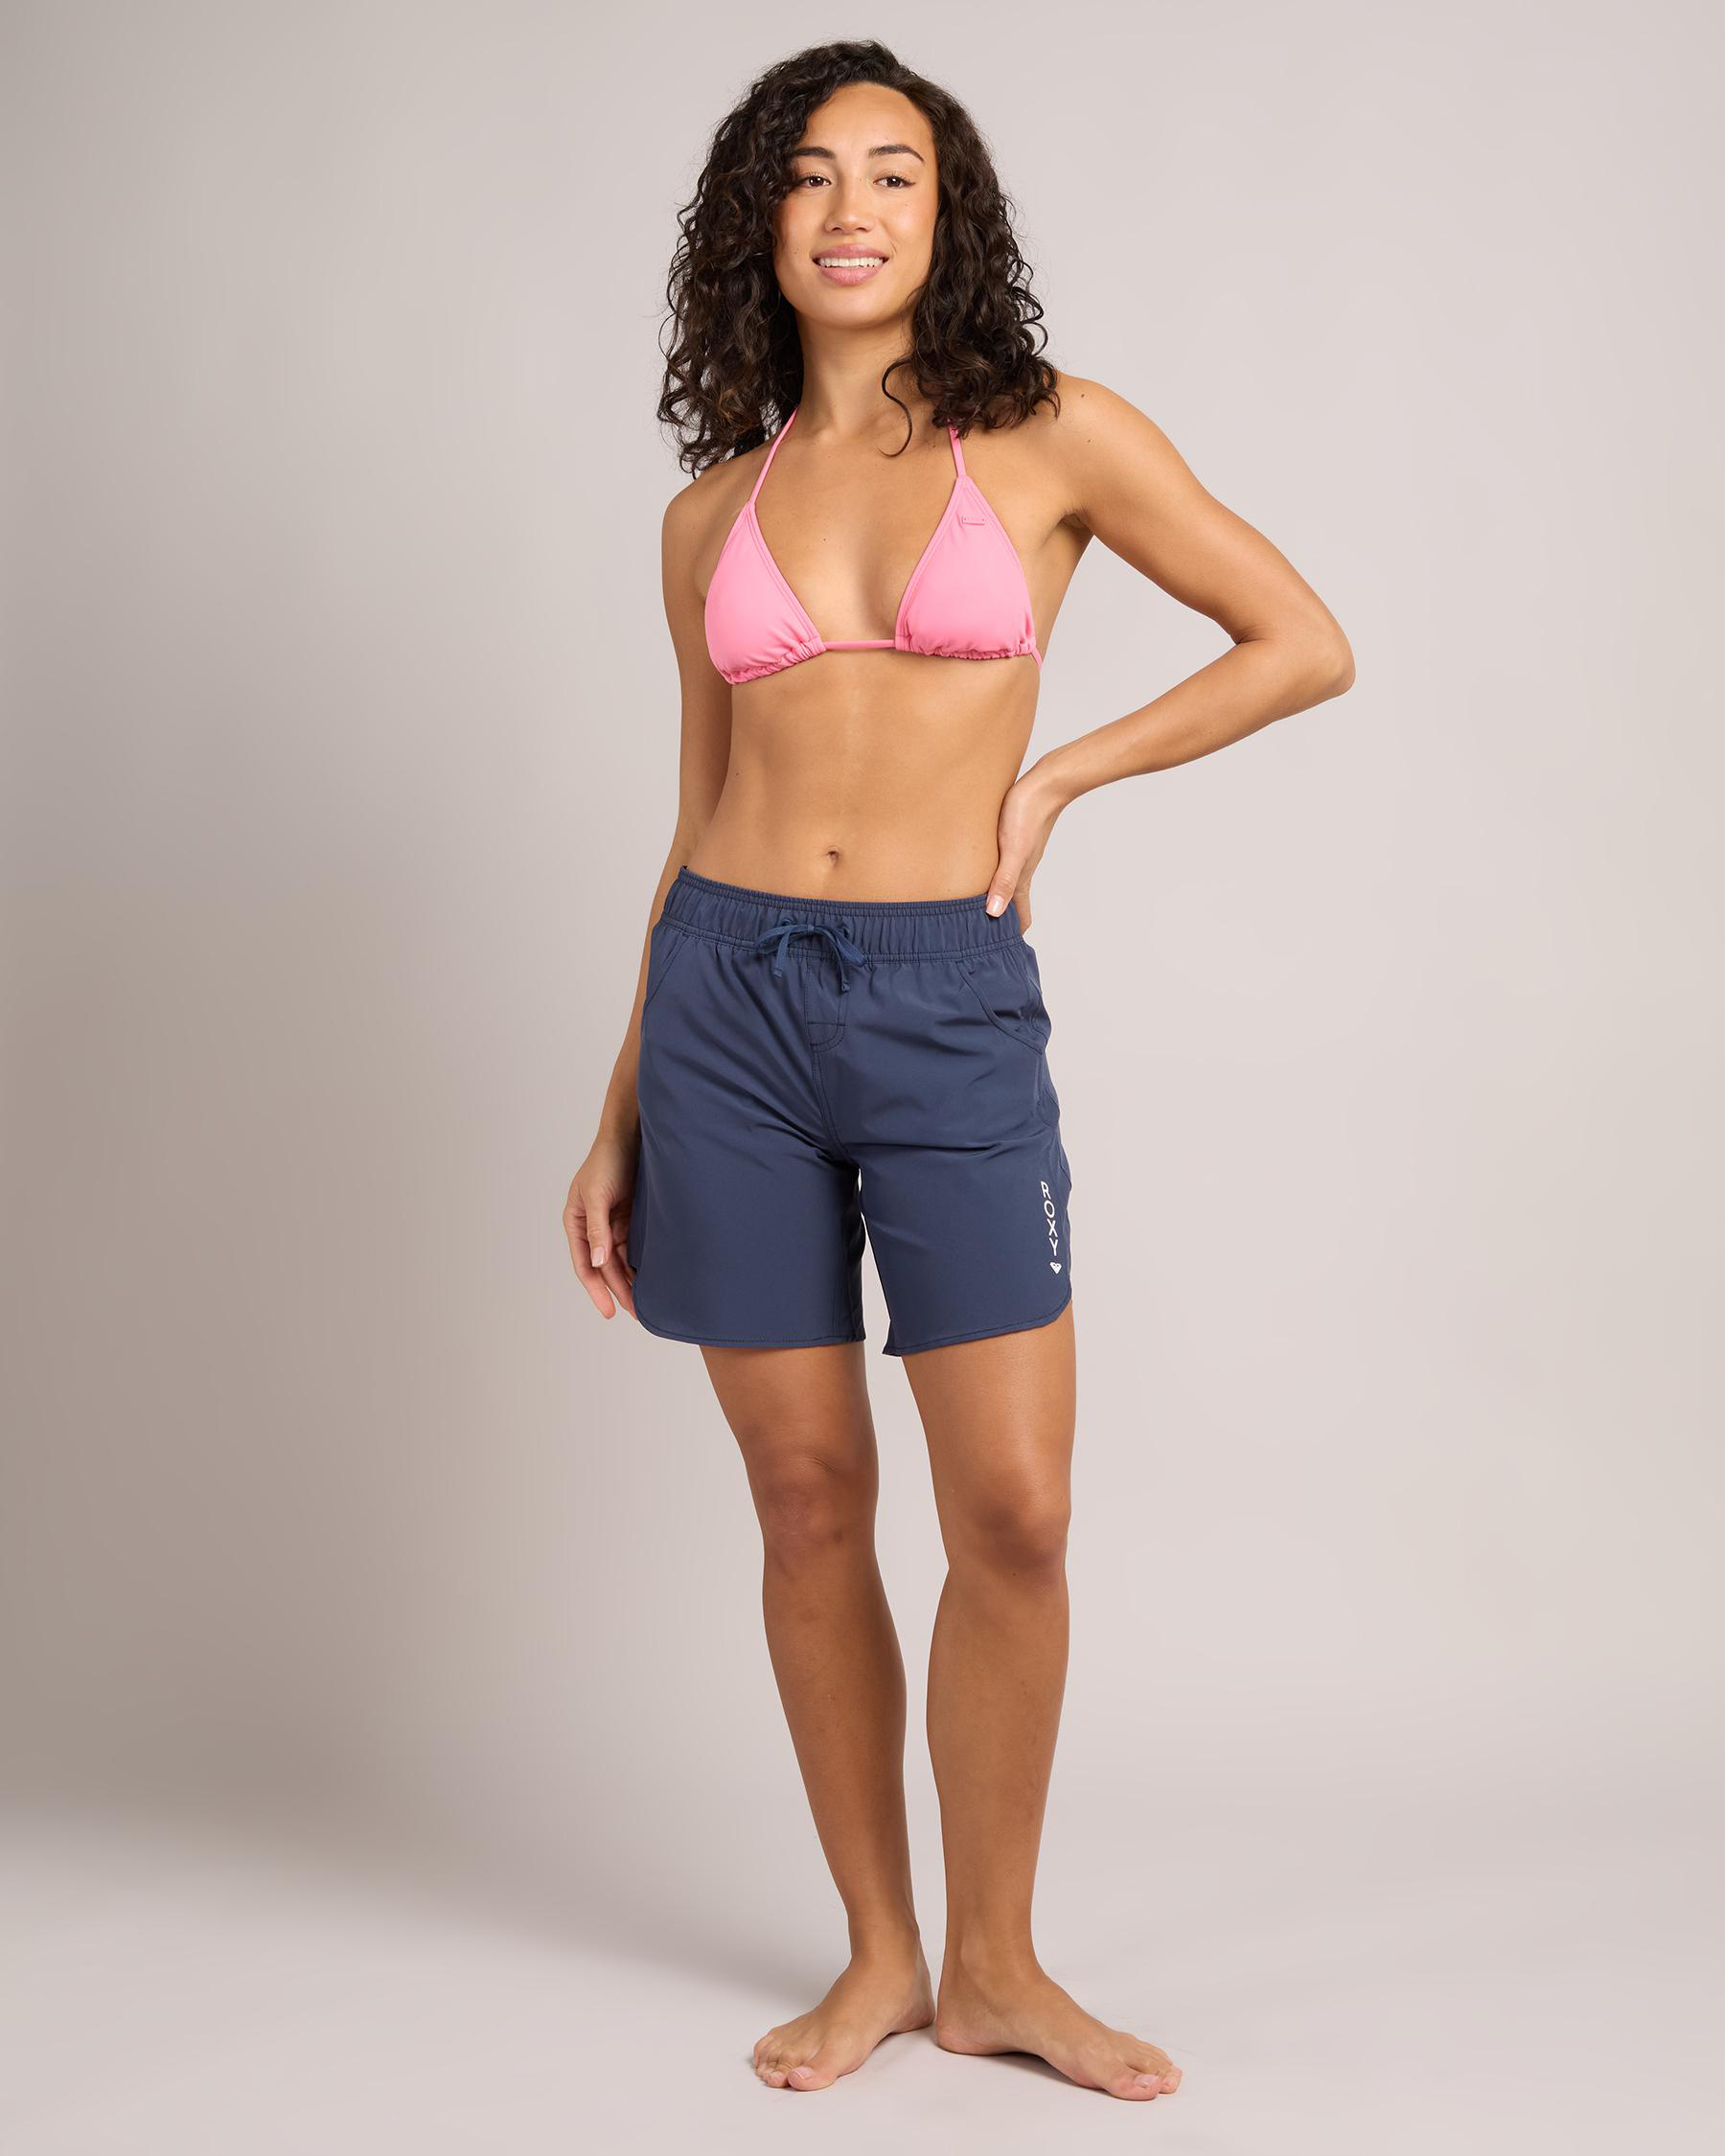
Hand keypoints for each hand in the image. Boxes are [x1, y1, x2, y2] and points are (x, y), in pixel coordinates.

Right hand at [564, 1130, 639, 1320]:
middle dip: (618, 1291)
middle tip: (637, 1313)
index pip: (585, 1265)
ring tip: (646, 1304)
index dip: (596, 1290)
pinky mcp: (629, 1219)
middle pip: (604, 1268)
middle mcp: (592, 1228)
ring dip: (631, 1281)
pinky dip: (640, 1264)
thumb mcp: (597, 1195)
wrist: (630, 1136)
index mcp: (576, 1223)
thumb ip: (597, 1229)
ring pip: (620, 1261)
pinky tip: (652, 1278)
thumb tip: (598, 1263)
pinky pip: (634, 1248)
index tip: (609, 1312)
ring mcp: (611, 1224)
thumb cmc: (607, 1160)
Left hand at [983, 762, 1064, 933]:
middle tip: (975, 936)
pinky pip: (1000, 866)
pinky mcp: (1011, 840)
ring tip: (972, 909)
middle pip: (1011, 904)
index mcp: (1021, 878)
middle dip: (997, 922)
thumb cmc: (1028, 814)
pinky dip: (991, 877)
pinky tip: (977, 872)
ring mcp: (1017, 855)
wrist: (1046, 783)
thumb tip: (993, 914)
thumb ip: (1004, 881)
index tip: (996, 952)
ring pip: (1005, 885)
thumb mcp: (1012, 850)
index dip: (1010, 936)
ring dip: (993, 898)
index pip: (1020, 916)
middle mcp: (1019, 870)